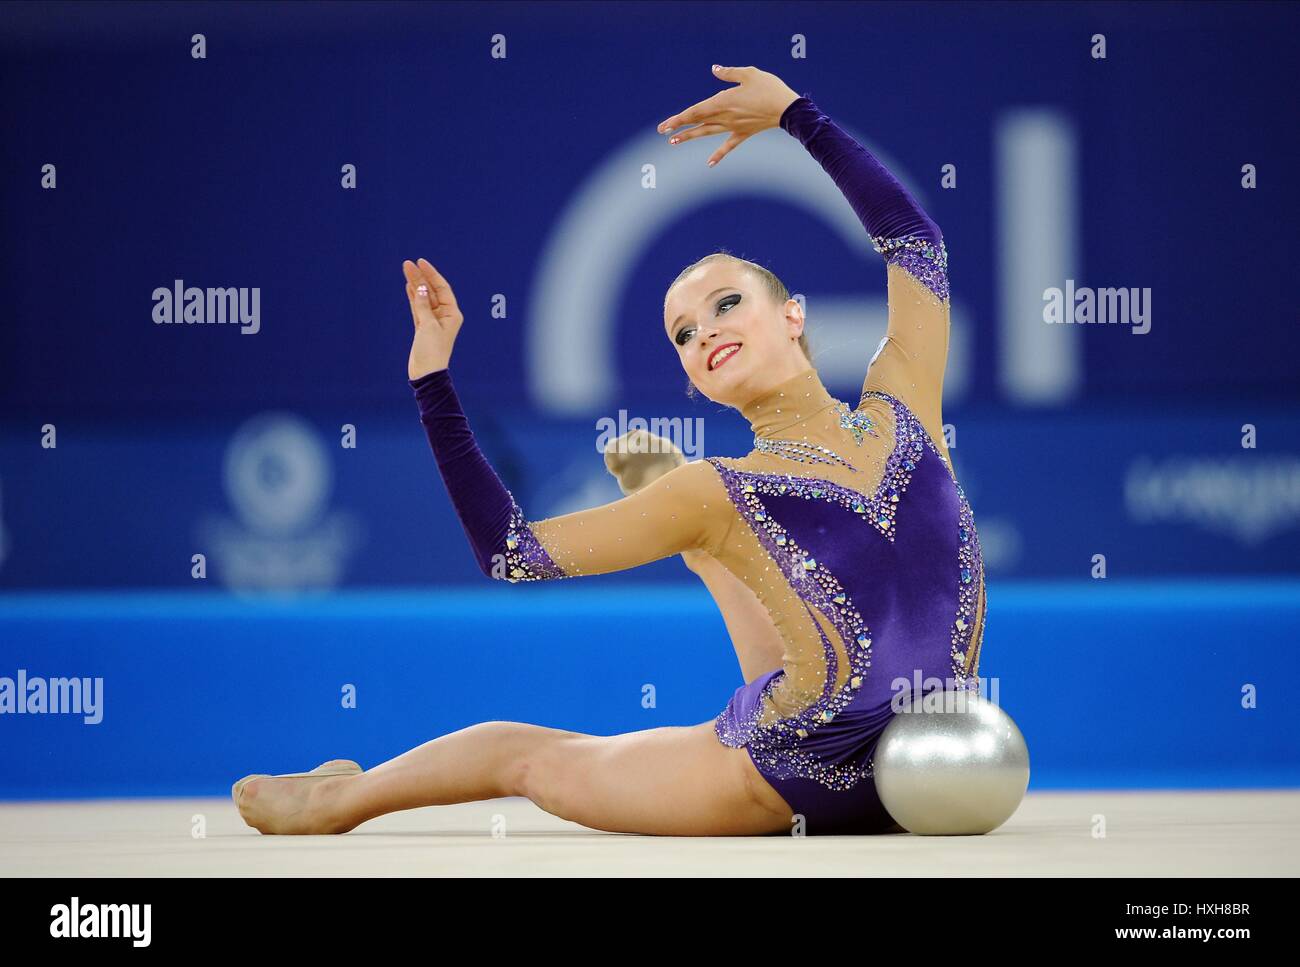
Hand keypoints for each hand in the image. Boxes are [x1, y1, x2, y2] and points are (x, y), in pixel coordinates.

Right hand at [403, 258, 463, 378]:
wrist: (426, 372)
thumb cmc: (432, 351)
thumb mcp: (428, 325)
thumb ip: (424, 305)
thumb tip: (421, 288)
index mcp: (452, 314)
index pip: (442, 288)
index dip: (431, 274)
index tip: (420, 262)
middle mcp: (444, 315)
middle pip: (432, 291)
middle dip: (420, 277)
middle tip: (408, 264)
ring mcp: (433, 321)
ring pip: (424, 298)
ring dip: (415, 285)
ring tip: (406, 270)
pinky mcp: (423, 327)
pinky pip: (418, 307)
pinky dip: (414, 297)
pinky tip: (409, 286)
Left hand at [657, 64, 800, 166]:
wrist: (787, 109)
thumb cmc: (769, 88)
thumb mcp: (749, 74)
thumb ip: (729, 72)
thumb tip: (714, 69)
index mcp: (723, 101)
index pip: (695, 111)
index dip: (679, 118)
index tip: (665, 125)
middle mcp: (725, 116)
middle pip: (697, 122)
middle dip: (679, 127)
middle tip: (663, 132)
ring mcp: (733, 127)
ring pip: (707, 133)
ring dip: (690, 137)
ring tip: (674, 142)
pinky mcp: (744, 133)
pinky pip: (728, 146)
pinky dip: (718, 155)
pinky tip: (709, 164)